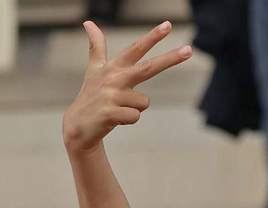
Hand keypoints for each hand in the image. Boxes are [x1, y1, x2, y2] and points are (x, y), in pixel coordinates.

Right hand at [62, 20, 192, 155]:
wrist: (78, 126)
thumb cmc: (91, 95)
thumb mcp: (94, 70)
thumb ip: (96, 47)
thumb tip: (88, 22)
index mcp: (113, 67)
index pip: (136, 49)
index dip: (152, 36)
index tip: (168, 25)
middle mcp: (113, 78)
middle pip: (148, 67)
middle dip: (170, 58)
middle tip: (189, 49)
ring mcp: (111, 95)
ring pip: (144, 102)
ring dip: (135, 108)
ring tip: (118, 109)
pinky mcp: (110, 113)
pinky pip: (136, 116)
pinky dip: (129, 120)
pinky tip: (116, 119)